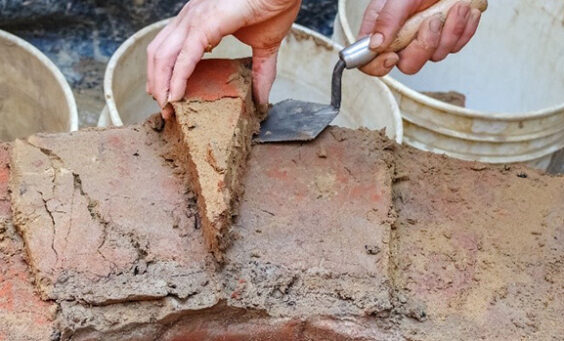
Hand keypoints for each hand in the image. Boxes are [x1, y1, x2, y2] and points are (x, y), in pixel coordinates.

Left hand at [147, 0, 300, 118]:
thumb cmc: (275, 6)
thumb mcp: (265, 47)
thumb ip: (260, 73)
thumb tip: (262, 100)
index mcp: (199, 20)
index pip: (169, 50)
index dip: (164, 75)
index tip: (169, 98)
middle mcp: (190, 17)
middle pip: (158, 54)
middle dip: (157, 83)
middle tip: (164, 108)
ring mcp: (194, 19)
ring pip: (162, 56)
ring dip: (161, 85)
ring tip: (167, 106)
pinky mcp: (204, 24)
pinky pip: (184, 57)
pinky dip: (176, 79)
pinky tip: (176, 96)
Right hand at [358, 0, 481, 75]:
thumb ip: (387, 18)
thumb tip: (375, 45)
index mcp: (382, 29)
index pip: (369, 61)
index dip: (378, 66)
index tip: (392, 56)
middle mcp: (402, 39)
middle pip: (408, 65)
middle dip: (424, 45)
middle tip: (432, 21)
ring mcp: (425, 41)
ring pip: (435, 57)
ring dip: (449, 32)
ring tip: (456, 7)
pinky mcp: (447, 39)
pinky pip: (455, 47)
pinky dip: (463, 29)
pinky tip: (464, 10)